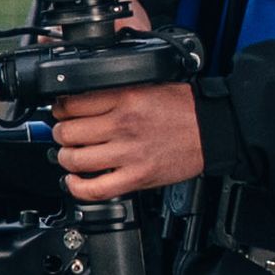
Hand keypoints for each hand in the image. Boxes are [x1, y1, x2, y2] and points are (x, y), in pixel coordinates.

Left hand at [45, 81, 209, 198]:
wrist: (214, 129)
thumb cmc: (185, 107)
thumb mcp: (148, 85)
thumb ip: (116, 91)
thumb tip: (84, 97)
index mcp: (126, 98)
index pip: (72, 104)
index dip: (59, 109)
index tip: (60, 111)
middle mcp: (124, 125)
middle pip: (68, 132)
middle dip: (59, 133)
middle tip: (64, 133)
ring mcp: (130, 154)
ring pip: (76, 160)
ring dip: (65, 159)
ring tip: (70, 155)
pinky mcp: (138, 177)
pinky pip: (95, 189)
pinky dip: (77, 187)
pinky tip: (74, 180)